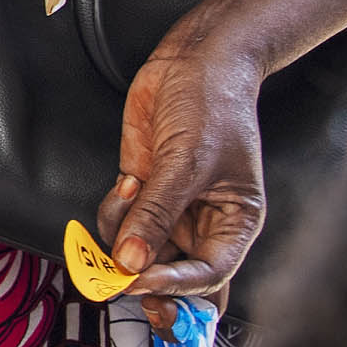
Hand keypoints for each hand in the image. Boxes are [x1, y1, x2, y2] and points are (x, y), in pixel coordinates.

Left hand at [99, 37, 269, 303]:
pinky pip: (119, 223)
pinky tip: (126, 182)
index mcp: (233, 223)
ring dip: (122, 238)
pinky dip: (113, 212)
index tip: (141, 282)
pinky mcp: (143, 192)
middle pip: (174, 275)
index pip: (208, 275)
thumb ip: (157, 214)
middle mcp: (202, 222)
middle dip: (146, 283)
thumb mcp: (187, 163)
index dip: (175, 286)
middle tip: (121, 286)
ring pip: (140, 252)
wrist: (194, 60)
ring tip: (130, 196)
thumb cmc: (214, 105)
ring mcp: (170, 209)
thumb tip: (132, 262)